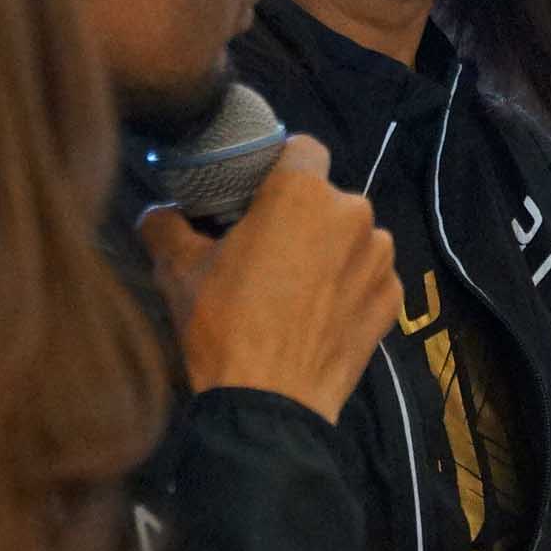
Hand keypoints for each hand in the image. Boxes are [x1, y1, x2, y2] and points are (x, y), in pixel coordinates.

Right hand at [138, 134, 399, 423]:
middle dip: (302, 216)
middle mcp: (354, 214)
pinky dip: (349, 287)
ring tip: (295, 288)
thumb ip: (165, 225)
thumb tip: (157, 212)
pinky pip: (369, 277)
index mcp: (303, 193)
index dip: (280, 167)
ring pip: (353, 237)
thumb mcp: (177, 269)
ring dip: (330, 251)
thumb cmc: (222, 324)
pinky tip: (319, 314)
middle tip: (267, 250)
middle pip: (328, 198)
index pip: (302, 148)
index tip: (259, 195)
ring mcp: (381, 259)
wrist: (270, 402)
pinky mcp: (394, 299)